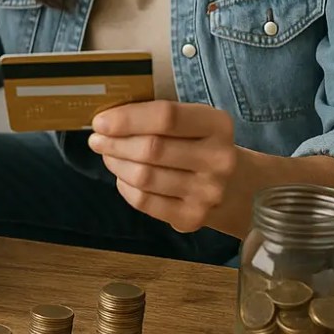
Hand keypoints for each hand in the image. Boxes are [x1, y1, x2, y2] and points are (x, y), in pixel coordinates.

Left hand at [88, 99, 237, 233]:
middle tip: (97, 139)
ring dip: (116, 163)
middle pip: (152, 149)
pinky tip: (123, 177)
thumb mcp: (193, 122)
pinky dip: (125, 187)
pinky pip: (145, 201)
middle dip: (115, 143)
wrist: (236, 187)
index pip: (166, 117)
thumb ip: (158, 117)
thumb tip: (108, 119)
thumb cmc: (200, 145)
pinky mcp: (193, 217)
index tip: (100, 121)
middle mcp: (219, 159)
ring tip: (108, 155)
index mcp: (217, 125)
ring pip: (144, 176)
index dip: (128, 118)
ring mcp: (208, 192)